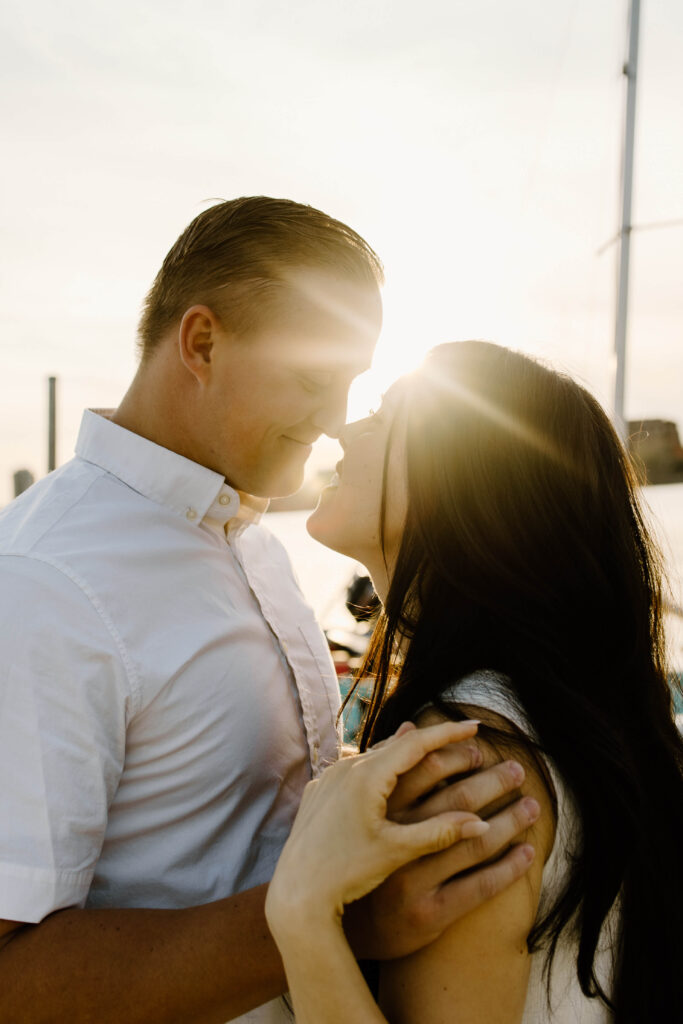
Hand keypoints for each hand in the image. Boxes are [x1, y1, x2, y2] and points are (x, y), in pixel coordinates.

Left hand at [266, 721, 488, 937]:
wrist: (296, 894)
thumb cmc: (347, 873)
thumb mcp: (397, 851)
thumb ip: (440, 833)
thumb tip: (482, 823)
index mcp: (366, 776)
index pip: (417, 744)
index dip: (449, 733)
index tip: (476, 725)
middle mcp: (344, 768)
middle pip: (396, 745)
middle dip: (430, 742)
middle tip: (462, 739)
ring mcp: (328, 779)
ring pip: (373, 756)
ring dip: (402, 752)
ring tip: (427, 744)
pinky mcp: (318, 793)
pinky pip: (353, 770)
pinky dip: (377, 767)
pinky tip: (385, 771)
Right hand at [344, 724, 538, 958]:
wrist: (343, 927)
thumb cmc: (361, 855)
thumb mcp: (369, 812)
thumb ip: (392, 771)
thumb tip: (410, 727)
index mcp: (381, 811)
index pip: (426, 769)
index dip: (458, 755)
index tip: (482, 749)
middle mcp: (397, 842)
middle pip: (458, 800)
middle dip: (494, 781)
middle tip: (518, 771)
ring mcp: (413, 879)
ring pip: (475, 842)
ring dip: (511, 821)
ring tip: (532, 807)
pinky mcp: (429, 913)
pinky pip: (479, 886)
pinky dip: (509, 867)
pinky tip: (527, 853)